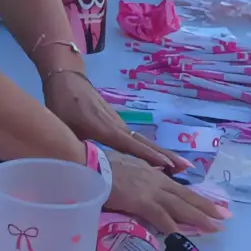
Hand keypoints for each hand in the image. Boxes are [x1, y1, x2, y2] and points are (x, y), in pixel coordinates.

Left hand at [42, 70, 184, 172]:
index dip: (149, 157)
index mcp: (106, 129)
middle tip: (186, 169)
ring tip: (180, 167)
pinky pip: (136, 139)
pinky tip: (158, 159)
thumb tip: (77, 171)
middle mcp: (118, 126)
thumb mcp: (65, 128)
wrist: (67, 79)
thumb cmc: (63, 105)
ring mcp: (119, 123)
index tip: (168, 167)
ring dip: (161, 154)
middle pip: (146, 144)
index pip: (132, 146)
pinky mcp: (116, 122)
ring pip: (143, 141)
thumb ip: (73, 147)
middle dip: (166, 156)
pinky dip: (150, 149)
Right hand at [101, 150, 230, 235]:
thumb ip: (146, 174)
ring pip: (179, 206)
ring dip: (197, 218)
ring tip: (213, 227)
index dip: (199, 199)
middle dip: (206, 209)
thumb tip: (158, 178)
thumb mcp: (131, 167)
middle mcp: (157, 181)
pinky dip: (169, 224)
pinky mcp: (140, 200)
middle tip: (225, 218)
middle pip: (187, 197)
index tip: (215, 206)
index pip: (182, 189)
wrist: (91, 165)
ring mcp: (150, 191)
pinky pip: (159, 215)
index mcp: (155, 174)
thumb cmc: (106, 166)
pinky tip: (178, 233)